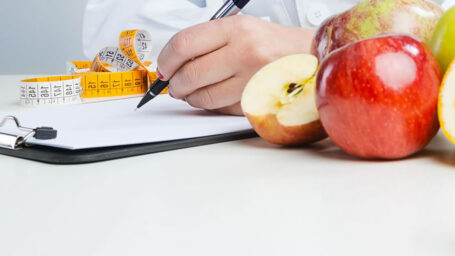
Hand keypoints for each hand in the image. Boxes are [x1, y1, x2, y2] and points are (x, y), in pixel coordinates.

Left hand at [157, 15, 313, 115]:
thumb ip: (208, 43)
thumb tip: (174, 63)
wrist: (312, 58)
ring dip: (191, 99)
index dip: (166, 60)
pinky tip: (216, 97)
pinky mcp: (258, 102)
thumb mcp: (242, 29)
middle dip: (174, 85)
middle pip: (190, 74)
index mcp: (237, 29)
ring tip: (193, 93)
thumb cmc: (276, 44)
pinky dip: (212, 106)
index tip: (163, 68)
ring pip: (204, 98)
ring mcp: (253, 79)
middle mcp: (245, 52)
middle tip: (174, 86)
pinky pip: (222, 109)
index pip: (184, 44)